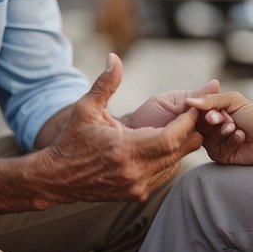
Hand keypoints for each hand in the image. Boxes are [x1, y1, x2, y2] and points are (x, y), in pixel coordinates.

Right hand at [39, 54, 202, 202]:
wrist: (57, 178)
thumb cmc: (72, 140)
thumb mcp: (86, 108)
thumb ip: (105, 84)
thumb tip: (114, 57)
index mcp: (124, 150)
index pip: (171, 137)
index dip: (187, 121)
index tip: (193, 105)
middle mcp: (134, 172)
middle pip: (180, 151)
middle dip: (190, 130)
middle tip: (195, 112)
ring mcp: (137, 186)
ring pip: (175, 163)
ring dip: (181, 145)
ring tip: (183, 124)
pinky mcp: (137, 194)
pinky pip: (164, 173)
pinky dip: (169, 158)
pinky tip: (164, 142)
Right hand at [186, 91, 252, 165]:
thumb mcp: (234, 101)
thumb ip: (211, 100)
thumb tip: (188, 101)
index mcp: (213, 112)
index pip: (196, 112)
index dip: (201, 113)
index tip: (212, 113)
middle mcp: (212, 128)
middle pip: (199, 126)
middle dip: (214, 123)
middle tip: (229, 120)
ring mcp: (216, 143)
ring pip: (207, 139)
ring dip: (224, 132)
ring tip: (237, 128)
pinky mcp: (221, 156)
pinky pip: (216, 151)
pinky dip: (230, 142)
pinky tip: (241, 137)